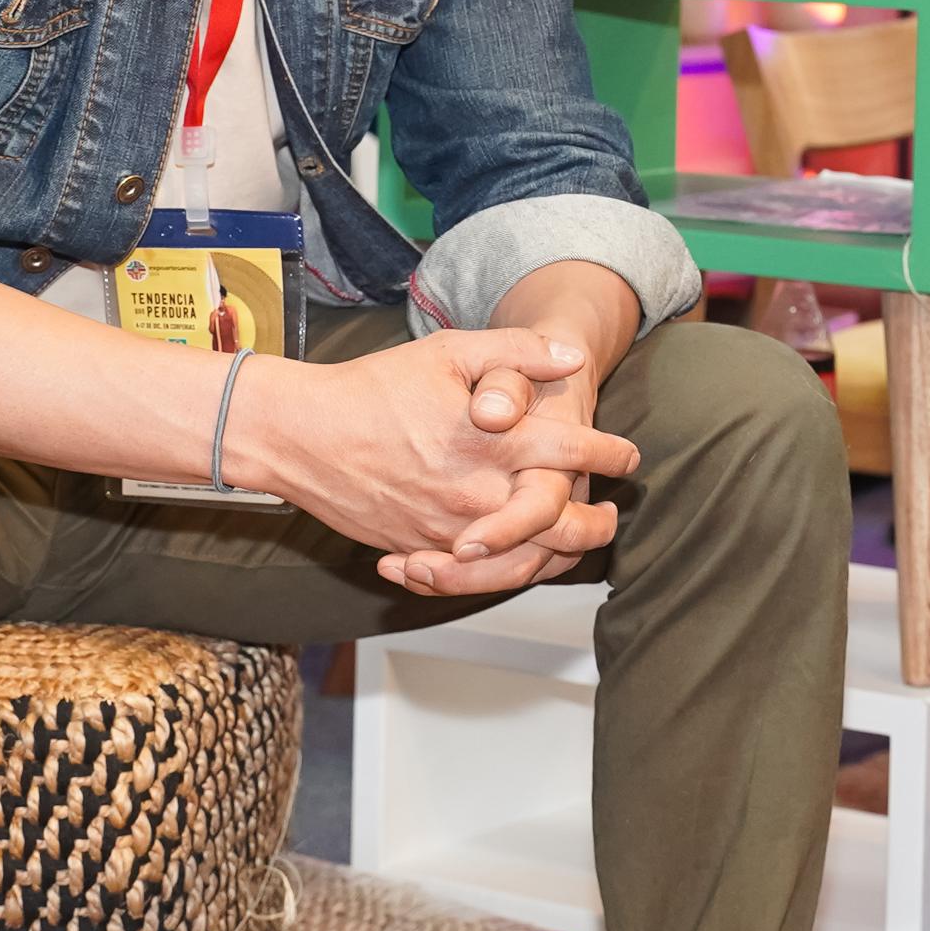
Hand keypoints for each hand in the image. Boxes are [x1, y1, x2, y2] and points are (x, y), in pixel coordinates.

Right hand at [228, 326, 635, 579]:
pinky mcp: (419, 551)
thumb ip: (518, 352)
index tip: (628, 456)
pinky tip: (517, 560)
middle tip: (612, 515)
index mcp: (492, 441)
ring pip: (523, 564)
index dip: (611, 454)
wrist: (301, 435)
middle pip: (562, 526)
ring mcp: (447, 531)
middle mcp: (477, 494)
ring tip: (573, 544)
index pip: (574, 454)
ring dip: (557, 557)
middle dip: (597, 524)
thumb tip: (573, 358)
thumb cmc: (374, 387)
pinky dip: (503, 574)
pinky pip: (474, 579)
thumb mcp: (450, 352)